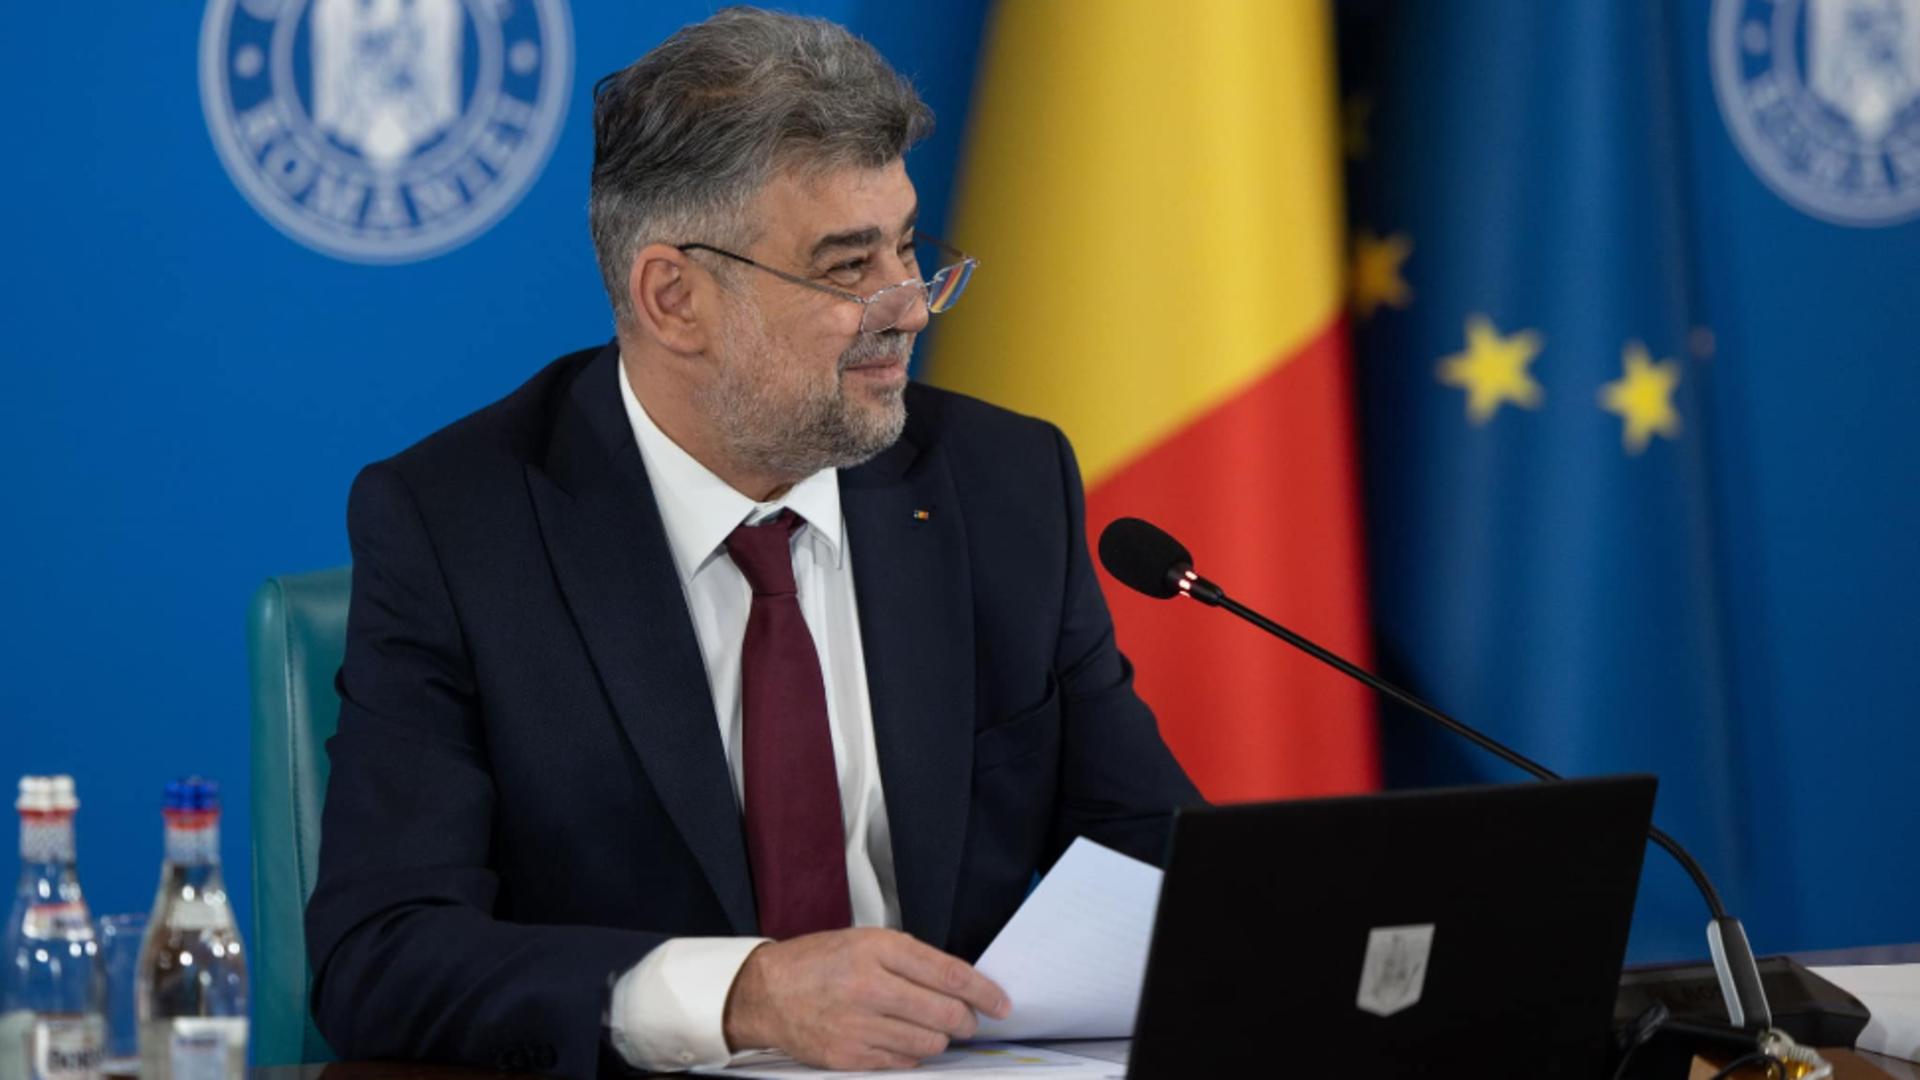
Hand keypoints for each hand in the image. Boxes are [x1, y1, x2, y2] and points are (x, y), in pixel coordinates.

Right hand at [722, 928, 1011, 1069]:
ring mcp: (858, 1025)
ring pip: (928, 1044)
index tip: (1001, 1003)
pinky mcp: (848, 1057)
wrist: (768, 992)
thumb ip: (913, 959)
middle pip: (944, 1014)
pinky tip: (901, 1040)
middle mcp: (869, 986)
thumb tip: (960, 984)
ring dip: (939, 1039)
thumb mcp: (867, 941)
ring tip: (929, 1028)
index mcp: (877, 949)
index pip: (949, 973)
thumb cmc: (820, 962)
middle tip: (968, 1020)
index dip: (983, 992)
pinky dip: (911, 1055)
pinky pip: (902, 1063)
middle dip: (966, 1021)